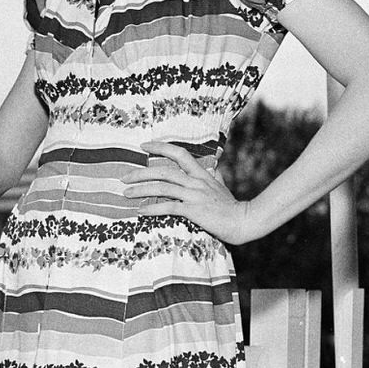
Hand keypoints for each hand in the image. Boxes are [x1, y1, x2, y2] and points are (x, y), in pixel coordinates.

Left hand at [127, 142, 257, 244]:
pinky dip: (152, 208)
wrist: (243, 221)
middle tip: (125, 177)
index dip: (160, 147)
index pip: (179, 154)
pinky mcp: (193, 210)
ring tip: (127, 193)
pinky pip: (168, 207)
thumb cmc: (232, 206)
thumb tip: (214, 168)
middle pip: (163, 171)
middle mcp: (196, 182)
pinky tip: (141, 211)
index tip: (144, 146)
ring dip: (141, 190)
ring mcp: (194, 195)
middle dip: (141, 173)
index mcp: (202, 174)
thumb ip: (215, 177)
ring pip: (162, 188)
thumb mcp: (222, 187)